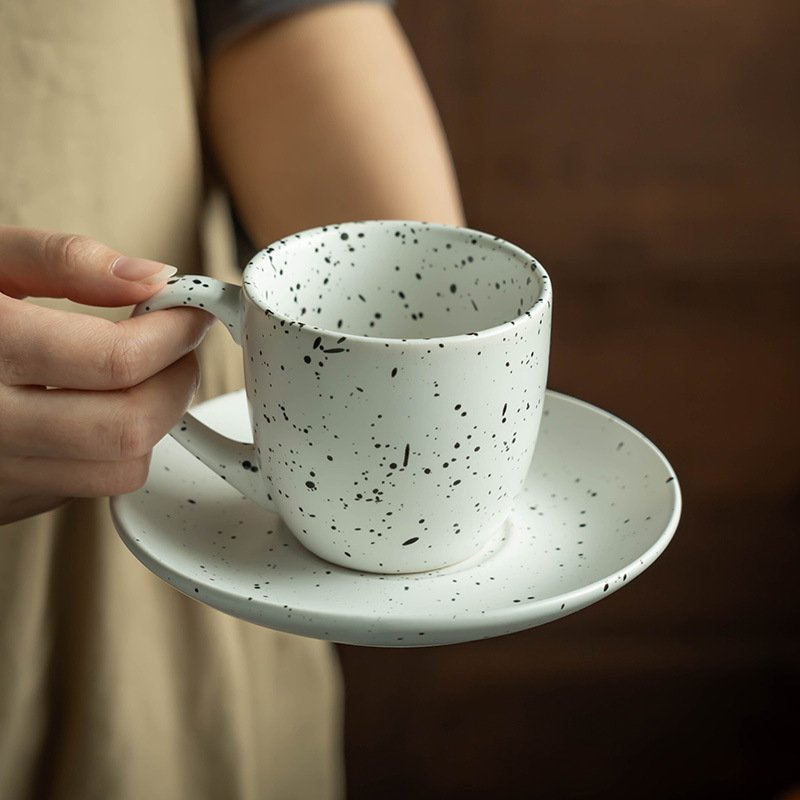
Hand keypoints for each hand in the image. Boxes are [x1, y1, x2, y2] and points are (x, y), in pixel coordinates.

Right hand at [0, 225, 213, 524]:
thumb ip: (64, 260)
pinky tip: (90, 408)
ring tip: (142, 377)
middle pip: (128, 427)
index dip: (174, 333)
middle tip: (177, 347)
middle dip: (176, 381)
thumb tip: (155, 277)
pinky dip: (111, 449)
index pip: (114, 361)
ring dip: (153, 422)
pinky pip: (86, 487)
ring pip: (119, 471)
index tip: (189, 312)